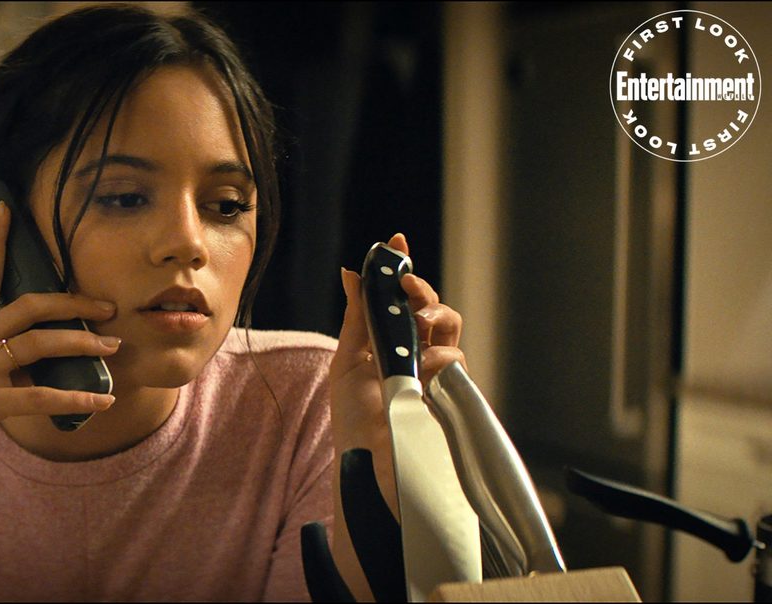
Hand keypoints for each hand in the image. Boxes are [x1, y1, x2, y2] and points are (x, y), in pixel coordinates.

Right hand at [0, 201, 120, 542]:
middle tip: (109, 306)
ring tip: (113, 348)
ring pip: (39, 345)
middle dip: (73, 303)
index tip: (9, 209)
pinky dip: (76, 399)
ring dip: (83, 344)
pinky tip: (102, 402)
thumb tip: (43, 356)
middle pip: (29, 307)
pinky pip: (41, 397)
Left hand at [328, 233, 466, 516]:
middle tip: (406, 280)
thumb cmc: (354, 421)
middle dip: (421, 287)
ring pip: (450, 327)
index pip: (399, 298)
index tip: (395, 240)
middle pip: (429, 307)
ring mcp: (433, 372)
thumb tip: (352, 273)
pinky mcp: (449, 393)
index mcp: (387, 342)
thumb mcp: (347, 363)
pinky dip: (440, 353)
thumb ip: (356, 318)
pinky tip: (424, 359)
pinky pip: (454, 361)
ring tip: (419, 314)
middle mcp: (414, 353)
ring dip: (437, 312)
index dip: (400, 268)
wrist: (366, 464)